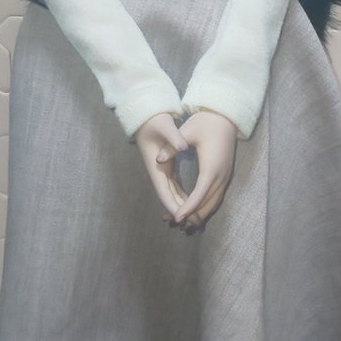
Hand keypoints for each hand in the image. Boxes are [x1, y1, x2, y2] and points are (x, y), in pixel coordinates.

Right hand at [132, 112, 202, 228]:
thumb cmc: (155, 121)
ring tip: (194, 218)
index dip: (172, 205)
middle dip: (179, 210)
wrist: (146, 116)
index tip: (182, 217)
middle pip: (168, 197)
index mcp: (156, 166)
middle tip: (193, 224)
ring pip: (172, 193)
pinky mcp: (166, 167)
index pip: (164, 191)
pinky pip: (175, 186)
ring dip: (181, 205)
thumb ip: (174, 137)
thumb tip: (183, 146)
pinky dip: (182, 195)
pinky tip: (190, 202)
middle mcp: (157, 171)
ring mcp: (161, 170)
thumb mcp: (165, 127)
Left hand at [157, 108, 237, 228]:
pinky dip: (206, 207)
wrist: (225, 118)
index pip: (199, 194)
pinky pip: (216, 197)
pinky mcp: (225, 176)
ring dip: (200, 214)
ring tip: (184, 223)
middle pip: (208, 203)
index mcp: (211, 167)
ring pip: (214, 203)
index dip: (188, 207)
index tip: (177, 217)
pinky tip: (196, 211)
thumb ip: (172, 146)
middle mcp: (221, 176)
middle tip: (175, 224)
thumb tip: (158, 159)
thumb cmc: (205, 123)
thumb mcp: (187, 131)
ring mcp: (225, 177)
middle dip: (193, 216)